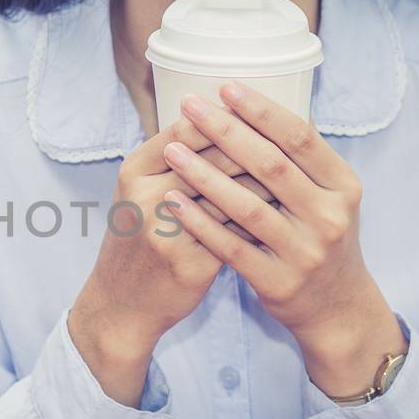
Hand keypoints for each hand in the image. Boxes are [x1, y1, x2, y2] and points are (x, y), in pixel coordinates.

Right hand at [68, 118, 270, 405]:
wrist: (122, 304)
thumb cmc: (141, 239)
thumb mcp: (142, 191)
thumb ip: (178, 158)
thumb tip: (236, 120)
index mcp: (134, 170)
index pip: (187, 129)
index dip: (228, 118)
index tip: (260, 113)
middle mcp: (144, 196)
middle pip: (213, 158)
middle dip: (256, 149)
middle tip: (290, 143)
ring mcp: (165, 232)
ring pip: (231, 196)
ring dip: (267, 185)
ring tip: (296, 176)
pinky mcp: (188, 264)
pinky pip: (237, 235)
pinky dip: (262, 222)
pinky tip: (286, 214)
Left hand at [160, 84, 406, 396]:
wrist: (336, 308)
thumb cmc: (321, 239)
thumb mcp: (331, 197)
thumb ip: (305, 159)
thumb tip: (273, 103)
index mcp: (343, 186)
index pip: (300, 138)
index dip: (262, 111)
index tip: (226, 87)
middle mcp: (329, 217)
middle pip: (271, 166)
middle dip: (226, 132)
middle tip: (191, 106)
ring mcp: (305, 252)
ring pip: (247, 207)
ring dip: (205, 175)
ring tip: (172, 150)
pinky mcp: (279, 281)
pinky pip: (232, 248)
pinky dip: (201, 223)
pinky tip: (173, 202)